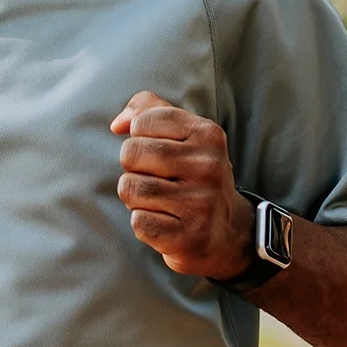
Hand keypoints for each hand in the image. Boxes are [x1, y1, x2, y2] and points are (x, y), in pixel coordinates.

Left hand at [111, 91, 256, 280]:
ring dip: (134, 198)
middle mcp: (208, 166)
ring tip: (159, 202)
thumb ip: (148, 110)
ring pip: (131, 188)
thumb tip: (117, 125)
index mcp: (208, 134)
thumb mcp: (184, 134)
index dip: (137, 138)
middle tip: (153, 179)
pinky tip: (165, 223)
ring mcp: (201, 203)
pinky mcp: (190, 236)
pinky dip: (143, 223)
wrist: (229, 232)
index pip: (143, 121)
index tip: (155, 152)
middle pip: (132, 154)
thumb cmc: (194, 177)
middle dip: (132, 168)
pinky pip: (138, 222)